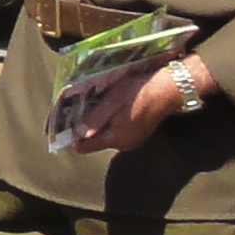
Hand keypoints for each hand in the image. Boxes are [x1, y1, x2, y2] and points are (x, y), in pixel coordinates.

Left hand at [76, 61, 191, 153]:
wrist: (171, 88)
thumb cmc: (139, 93)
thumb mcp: (112, 102)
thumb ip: (94, 120)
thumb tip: (76, 135)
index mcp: (116, 139)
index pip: (85, 147)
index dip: (73, 136)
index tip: (64, 121)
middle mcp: (125, 144)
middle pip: (95, 140)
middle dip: (85, 126)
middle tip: (78, 107)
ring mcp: (134, 138)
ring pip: (106, 133)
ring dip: (98, 121)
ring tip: (94, 103)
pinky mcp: (140, 130)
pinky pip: (117, 128)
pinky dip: (110, 119)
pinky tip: (111, 104)